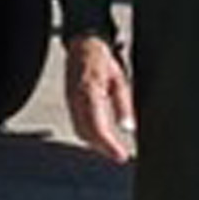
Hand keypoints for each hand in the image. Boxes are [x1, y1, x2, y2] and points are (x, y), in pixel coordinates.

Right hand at [65, 34, 136, 164]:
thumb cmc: (101, 59)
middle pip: (86, 133)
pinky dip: (88, 134)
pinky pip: (77, 123)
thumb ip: (123, 104)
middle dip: (102, 148)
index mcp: (90, 93)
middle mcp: (77, 100)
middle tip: (119, 155)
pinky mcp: (70, 102)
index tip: (120, 156)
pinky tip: (99, 137)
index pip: (97, 127)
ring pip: (80, 130)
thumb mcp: (119, 79)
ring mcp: (71, 101)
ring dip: (95, 143)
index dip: (108, 146)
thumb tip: (128, 127)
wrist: (83, 44)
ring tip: (111, 149)